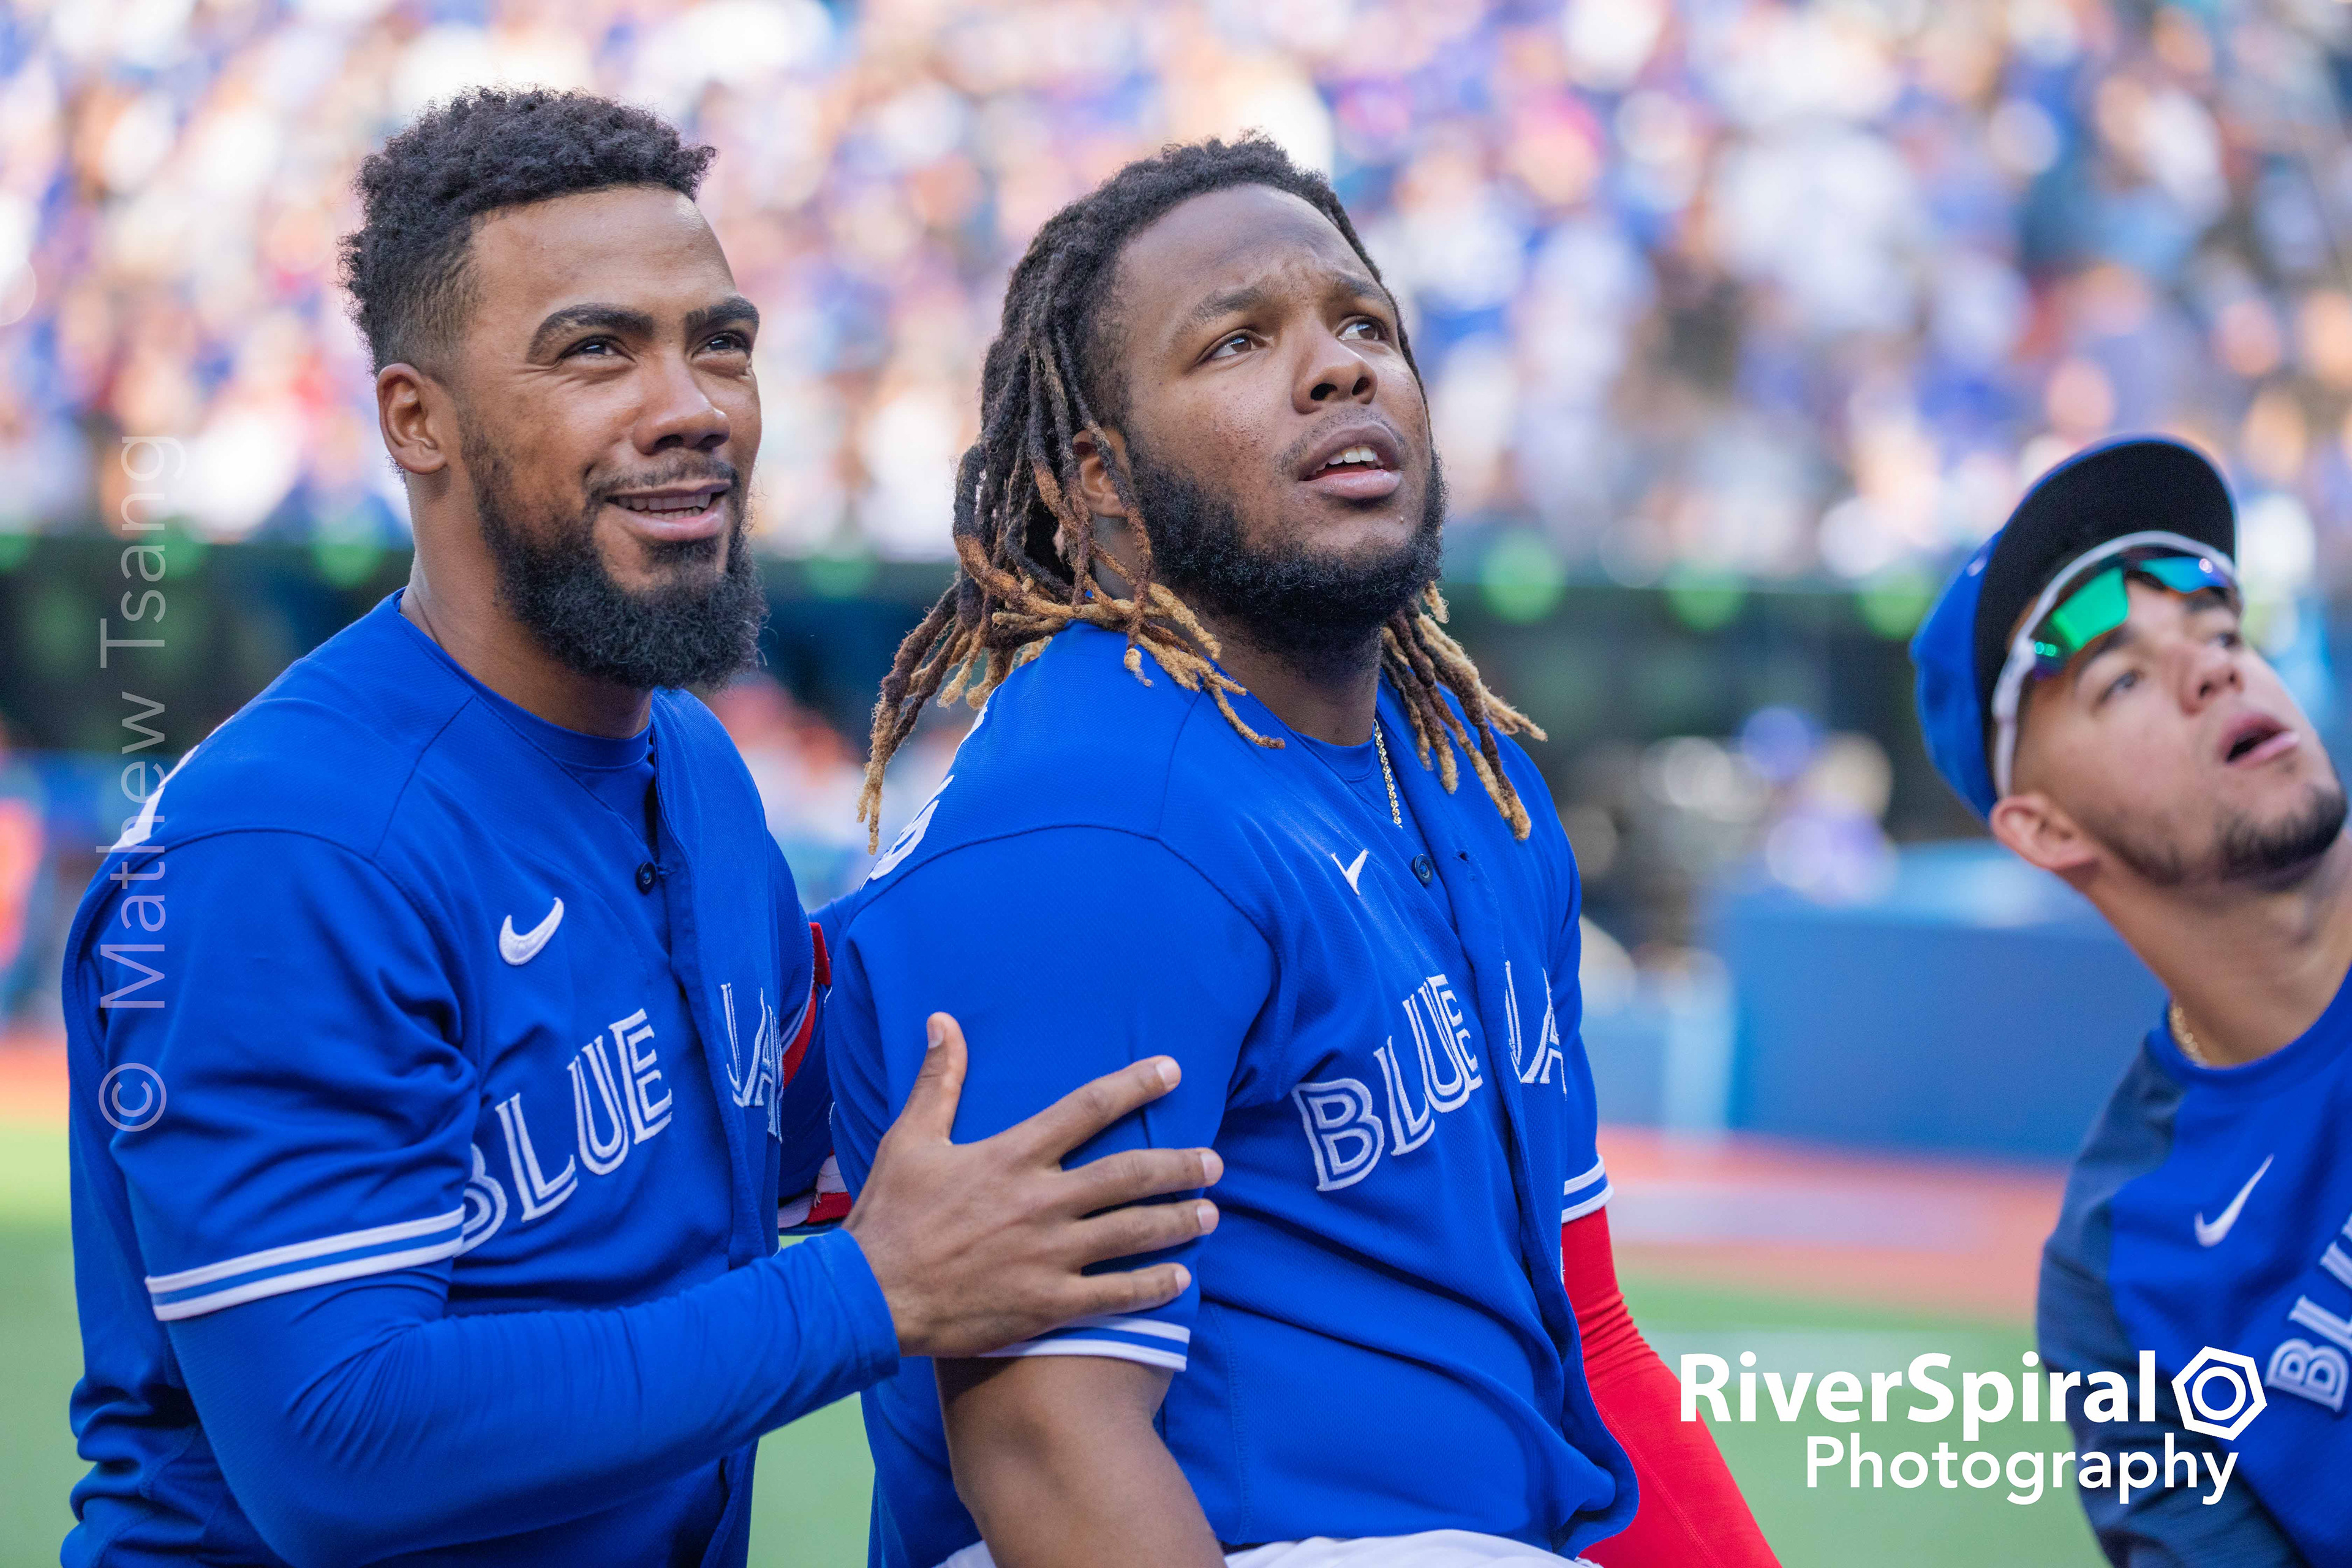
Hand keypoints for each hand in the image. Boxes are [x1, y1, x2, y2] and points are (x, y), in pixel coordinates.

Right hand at [845, 1012, 1221, 1358]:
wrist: (869, 1297)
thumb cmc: (890, 1216)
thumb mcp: (910, 1140)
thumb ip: (938, 1081)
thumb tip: (942, 1021)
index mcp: (1012, 1156)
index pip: (1087, 1108)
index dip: (1135, 1086)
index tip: (1173, 1072)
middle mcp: (1040, 1202)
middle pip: (1129, 1175)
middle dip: (1179, 1167)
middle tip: (1215, 1163)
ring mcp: (1048, 1256)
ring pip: (1132, 1234)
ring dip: (1178, 1222)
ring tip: (1212, 1214)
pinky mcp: (1046, 1304)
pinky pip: (1115, 1295)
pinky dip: (1154, 1287)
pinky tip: (1182, 1278)